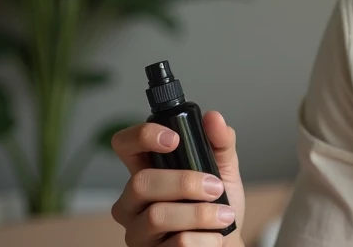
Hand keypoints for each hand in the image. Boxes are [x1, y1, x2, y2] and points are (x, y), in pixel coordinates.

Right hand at [110, 111, 245, 246]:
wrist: (227, 244)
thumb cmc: (219, 206)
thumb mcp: (225, 170)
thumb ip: (221, 143)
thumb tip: (213, 118)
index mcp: (148, 171)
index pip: (125, 145)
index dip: (142, 136)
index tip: (174, 139)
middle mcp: (134, 201)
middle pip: (140, 182)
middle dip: (185, 183)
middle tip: (215, 188)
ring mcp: (137, 231)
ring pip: (156, 216)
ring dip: (200, 214)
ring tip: (223, 216)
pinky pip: (175, 243)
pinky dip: (205, 239)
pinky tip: (213, 238)